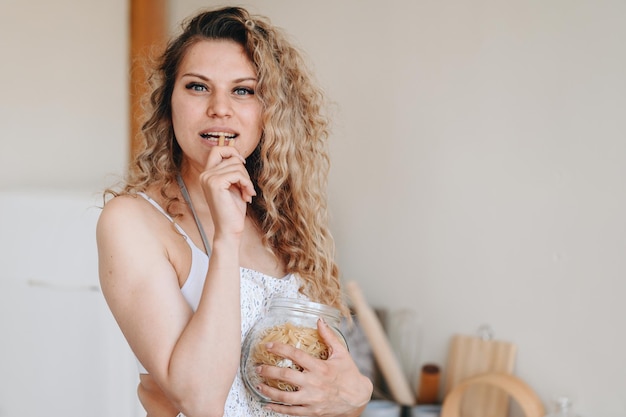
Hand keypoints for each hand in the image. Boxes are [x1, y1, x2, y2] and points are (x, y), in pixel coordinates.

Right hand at [198, 145, 255, 235]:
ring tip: (247, 193)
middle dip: (244, 172)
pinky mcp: (215, 183)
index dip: (231, 151)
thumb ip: (233, 170)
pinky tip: (248, 195)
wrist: (229, 229)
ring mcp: (208, 178)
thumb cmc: (233, 209)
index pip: (217, 149)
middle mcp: (205, 174)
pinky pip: (238, 174)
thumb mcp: (234, 185)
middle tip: (247, 188)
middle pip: (231, 158)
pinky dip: (247, 184)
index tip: (242, 163)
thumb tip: (238, 155)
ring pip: (237, 166)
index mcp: (207, 174)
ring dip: (247, 180)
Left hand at [256, 318, 372, 416]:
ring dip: (269, 391)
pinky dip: (278, 409)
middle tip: (257, 367)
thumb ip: (329, 337)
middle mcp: (314, 383)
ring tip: (259, 385)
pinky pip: (292, 412)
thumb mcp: (341, 353)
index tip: (268, 346)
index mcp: (320, 367)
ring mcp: (312, 399)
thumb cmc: (349, 374)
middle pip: (286, 376)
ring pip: (285, 397)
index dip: (280, 349)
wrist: (358, 398)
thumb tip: (319, 321)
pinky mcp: (312, 411)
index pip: (296, 355)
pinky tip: (269, 405)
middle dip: (269, 371)